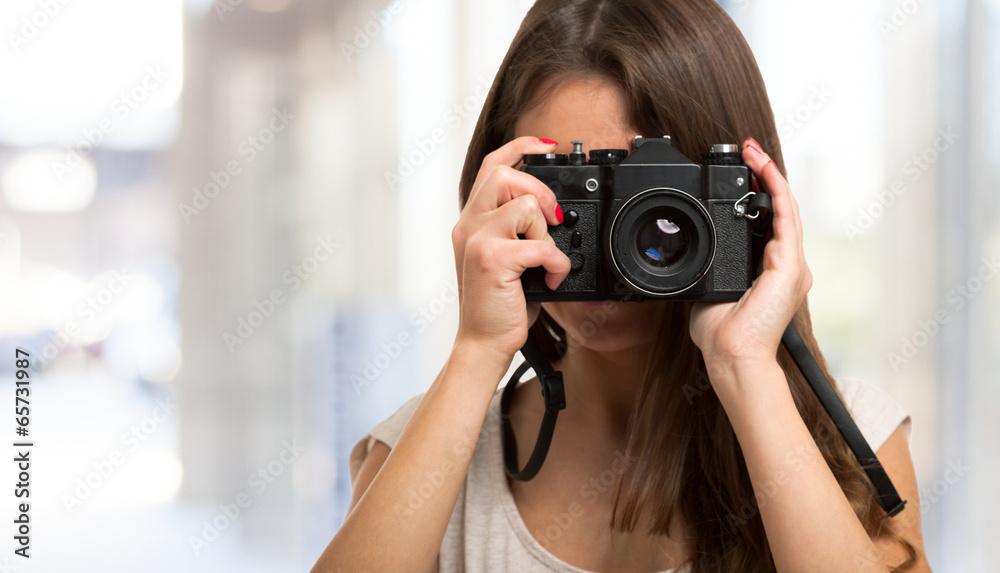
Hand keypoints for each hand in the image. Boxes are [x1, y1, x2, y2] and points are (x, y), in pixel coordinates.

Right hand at [451, 136, 571, 361]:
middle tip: (553, 220)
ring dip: (546, 232)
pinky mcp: (492, 259)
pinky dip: (557, 263)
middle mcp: (469, 226)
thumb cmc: (498, 306)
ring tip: (544, 258)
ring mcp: (478, 241)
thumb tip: (553, 213)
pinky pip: (540, 245)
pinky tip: (553, 277)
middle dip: (540, 191)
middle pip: (505, 174)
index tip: (546, 146)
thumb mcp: (505, 260)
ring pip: (523, 205)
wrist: (483, 343)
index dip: (520, 147)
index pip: (492, 166)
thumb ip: (517, 232)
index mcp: (471, 223)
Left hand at [689, 138, 812, 378]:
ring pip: (785, 208)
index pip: (767, 222)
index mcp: (769, 271)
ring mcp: (792, 265)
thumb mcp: (709, 292)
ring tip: (754, 151)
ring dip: (770, 175)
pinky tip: (765, 170)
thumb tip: (691, 258)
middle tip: (748, 149)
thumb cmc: (722, 334)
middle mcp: (786, 265)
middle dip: (764, 176)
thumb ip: (709, 271)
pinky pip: (786, 218)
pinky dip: (775, 190)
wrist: (733, 356)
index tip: (741, 172)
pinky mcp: (790, 267)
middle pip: (779, 209)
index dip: (758, 193)